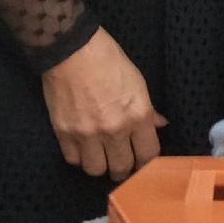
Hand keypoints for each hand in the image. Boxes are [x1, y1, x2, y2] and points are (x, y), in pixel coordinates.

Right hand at [40, 29, 166, 181]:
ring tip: (101, 156)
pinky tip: (83, 148)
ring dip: (100, 165)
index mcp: (137, 116)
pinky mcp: (63, 133)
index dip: (147, 162)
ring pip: (96, 170)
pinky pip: (73, 160)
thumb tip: (160, 125)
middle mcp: (114, 130)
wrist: (73, 52)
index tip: (143, 161)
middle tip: (122, 161)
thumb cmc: (110, 62)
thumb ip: (149, 110)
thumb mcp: (138, 83)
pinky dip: (79, 157)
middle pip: (121, 168)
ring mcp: (87, 134)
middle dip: (124, 168)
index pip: (148, 155)